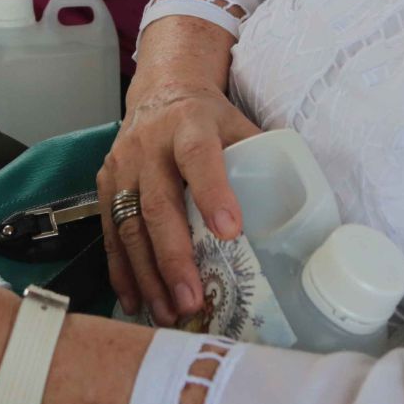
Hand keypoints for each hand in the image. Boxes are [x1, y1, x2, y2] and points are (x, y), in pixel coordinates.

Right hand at [97, 84, 260, 325]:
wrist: (160, 90)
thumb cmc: (207, 118)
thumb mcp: (236, 125)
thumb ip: (261, 161)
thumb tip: (299, 216)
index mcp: (191, 125)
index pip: (200, 157)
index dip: (213, 193)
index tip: (230, 231)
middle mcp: (151, 146)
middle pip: (159, 204)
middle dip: (174, 256)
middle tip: (191, 299)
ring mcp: (122, 166)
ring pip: (129, 225)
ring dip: (147, 274)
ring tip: (168, 312)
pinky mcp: (104, 185)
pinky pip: (110, 233)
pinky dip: (122, 270)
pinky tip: (135, 300)